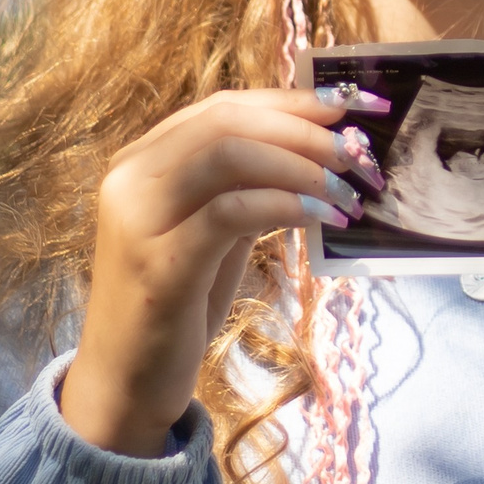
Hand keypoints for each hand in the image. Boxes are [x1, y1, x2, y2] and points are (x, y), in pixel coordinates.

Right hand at [59, 88, 383, 456]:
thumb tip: (316, 146)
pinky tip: (320, 218)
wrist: (126, 382)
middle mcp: (130, 177)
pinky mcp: (158, 262)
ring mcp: (138, 218)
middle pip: (227, 120)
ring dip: (301, 165)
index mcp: (141, 160)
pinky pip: (231, 211)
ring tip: (345, 191)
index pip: (223, 106)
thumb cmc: (178, 304)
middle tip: (358, 155)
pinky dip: (285, 204)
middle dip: (304, 130)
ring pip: (229, 154)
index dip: (290, 100)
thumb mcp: (213, 232)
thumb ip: (244, 185)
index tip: (348, 105)